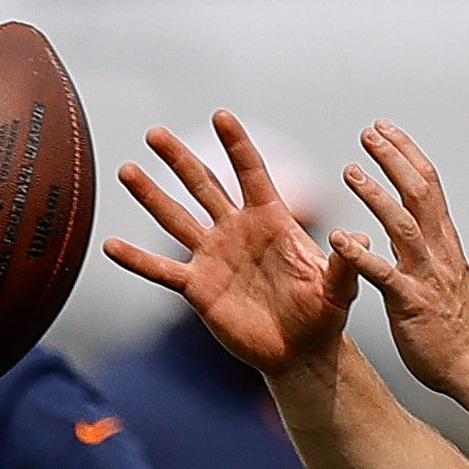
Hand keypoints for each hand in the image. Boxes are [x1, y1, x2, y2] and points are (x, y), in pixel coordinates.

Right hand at [107, 113, 357, 377]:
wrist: (302, 352)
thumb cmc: (323, 315)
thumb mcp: (339, 287)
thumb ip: (346, 262)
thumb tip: (358, 238)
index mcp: (272, 222)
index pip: (252, 174)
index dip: (237, 146)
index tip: (221, 116)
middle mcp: (237, 232)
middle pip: (204, 186)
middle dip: (181, 159)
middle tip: (156, 133)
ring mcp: (213, 257)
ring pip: (176, 219)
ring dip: (151, 196)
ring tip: (127, 169)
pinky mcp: (198, 287)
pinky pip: (162, 270)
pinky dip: (137, 259)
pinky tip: (110, 245)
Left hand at [330, 122, 468, 401]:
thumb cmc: (454, 323)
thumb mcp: (440, 272)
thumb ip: (421, 244)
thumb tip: (403, 218)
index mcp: (443, 242)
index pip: (428, 185)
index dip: (406, 153)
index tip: (383, 128)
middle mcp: (438, 251)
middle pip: (420, 193)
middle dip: (395, 159)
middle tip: (369, 132)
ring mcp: (426, 276)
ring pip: (403, 225)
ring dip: (376, 195)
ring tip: (350, 170)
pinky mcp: (411, 303)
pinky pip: (383, 275)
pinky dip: (360, 254)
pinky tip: (337, 238)